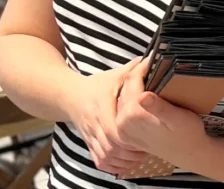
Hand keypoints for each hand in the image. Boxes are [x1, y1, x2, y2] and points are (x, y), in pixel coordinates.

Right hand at [66, 58, 148, 175]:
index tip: (144, 138)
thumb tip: (153, 58)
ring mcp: (90, 135)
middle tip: (147, 151)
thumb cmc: (97, 85)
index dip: (128, 137)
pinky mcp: (89, 143)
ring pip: (105, 156)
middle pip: (111, 146)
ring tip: (139, 158)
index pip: (113, 128)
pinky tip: (124, 163)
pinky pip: (99, 161)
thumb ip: (133, 70)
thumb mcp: (114, 75)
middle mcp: (94, 123)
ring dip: (123, 161)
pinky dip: (112, 165)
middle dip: (129, 152)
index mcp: (101, 105)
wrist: (70, 96)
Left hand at [115, 56, 205, 164]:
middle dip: (137, 72)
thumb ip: (159, 108)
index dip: (142, 65)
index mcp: (133, 116)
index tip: (153, 56)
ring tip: (150, 73)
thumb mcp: (178, 119)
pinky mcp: (126, 132)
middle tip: (152, 61)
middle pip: (125, 86)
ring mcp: (123, 128)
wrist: (188, 154)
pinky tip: (146, 91)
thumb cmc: (187, 134)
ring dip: (135, 83)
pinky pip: (124, 106)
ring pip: (123, 95)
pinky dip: (132, 95)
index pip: (132, 80)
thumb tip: (143, 95)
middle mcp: (123, 123)